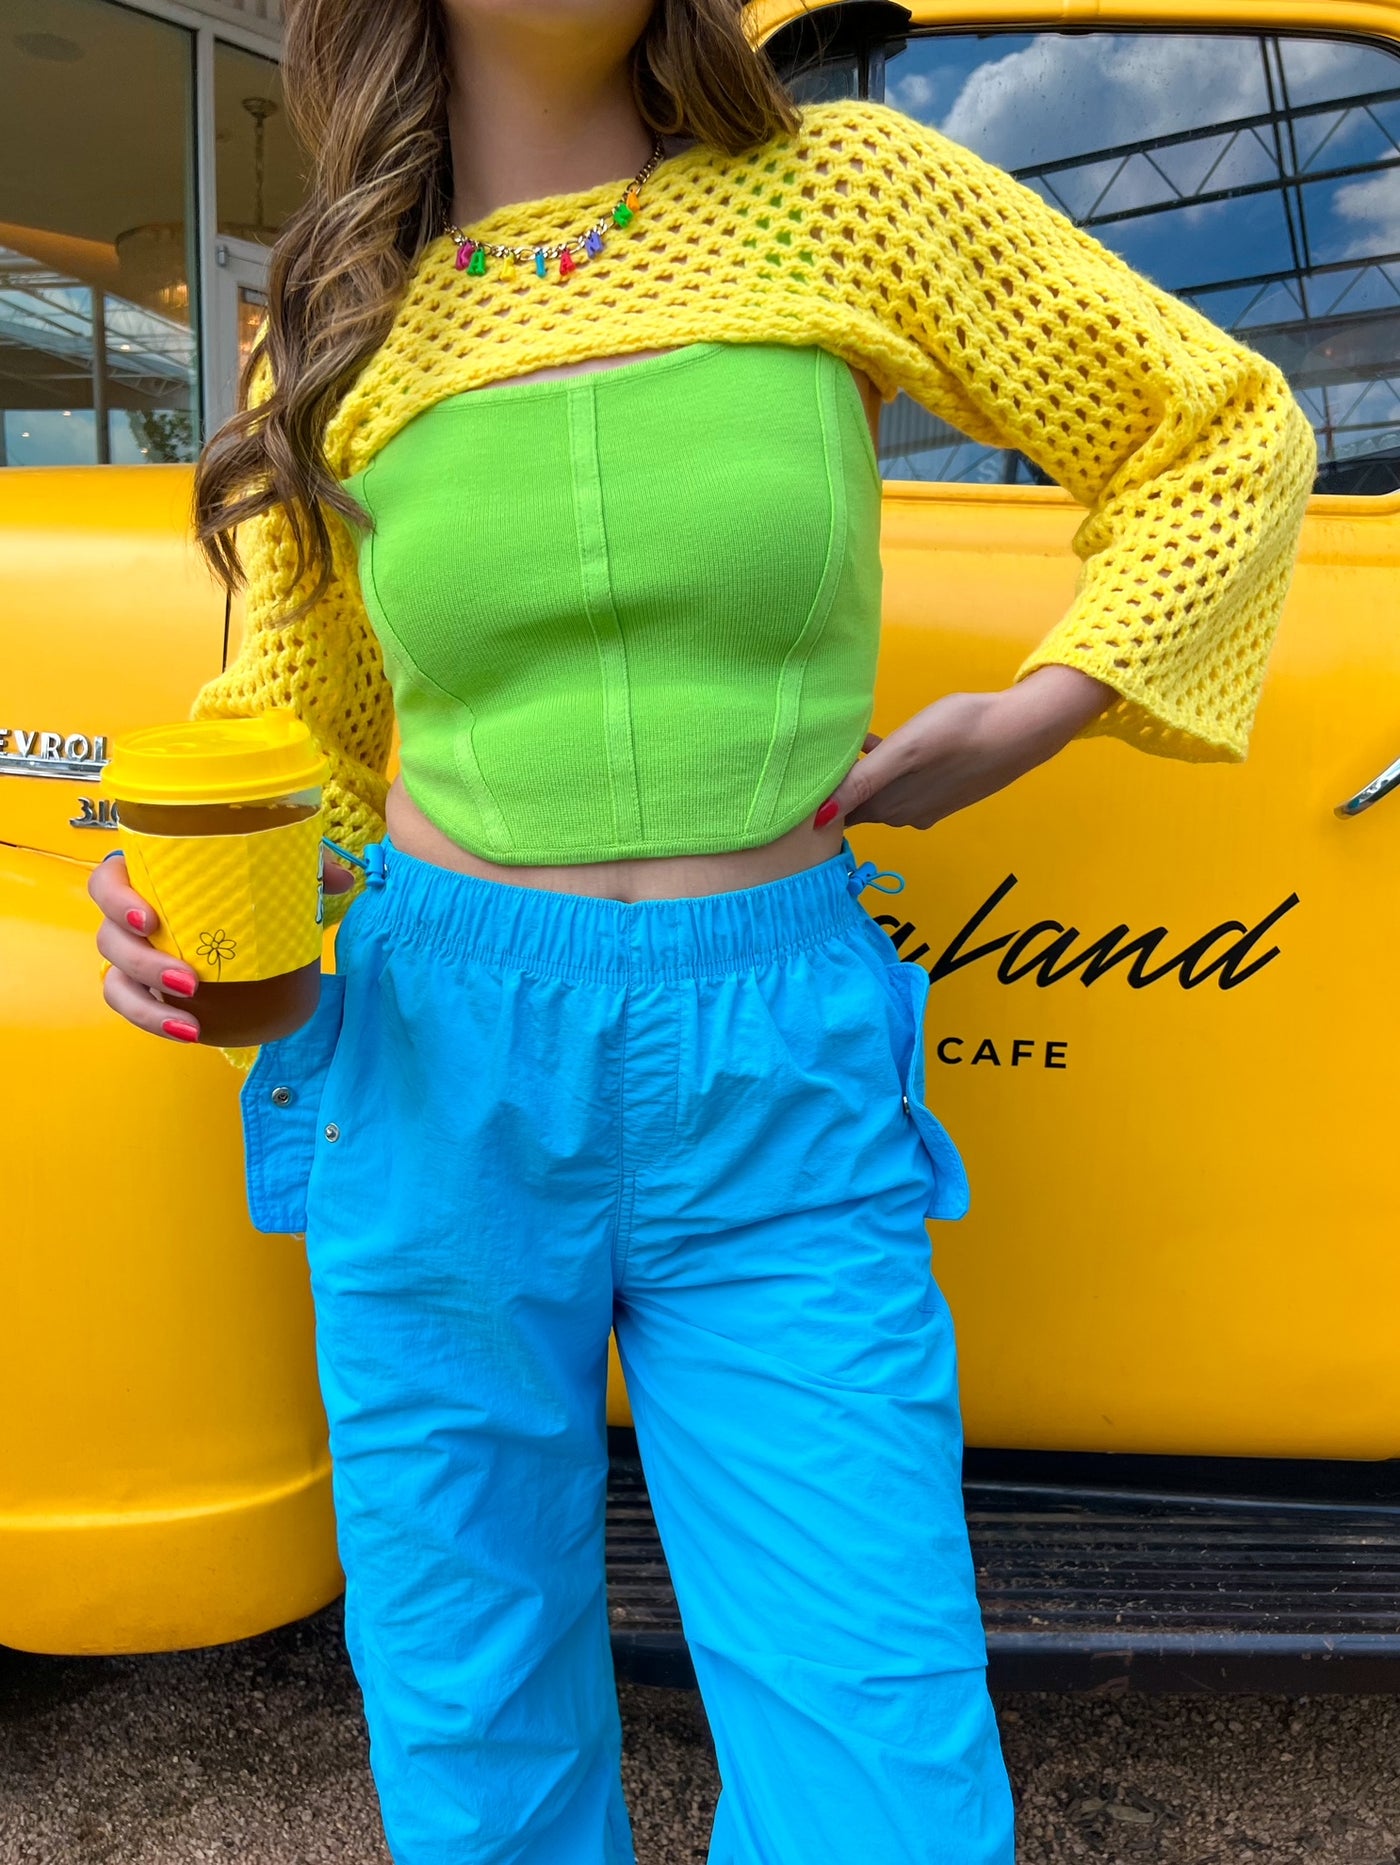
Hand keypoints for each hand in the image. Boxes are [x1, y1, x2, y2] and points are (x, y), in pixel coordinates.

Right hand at [89, 852, 356, 1042]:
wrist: (246, 915)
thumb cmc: (243, 881)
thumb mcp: (271, 865)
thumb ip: (302, 864)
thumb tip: (339, 880)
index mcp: (147, 878)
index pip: (106, 882)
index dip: (115, 900)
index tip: (149, 919)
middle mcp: (130, 919)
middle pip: (110, 939)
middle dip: (143, 964)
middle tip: (189, 981)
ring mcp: (134, 957)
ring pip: (116, 983)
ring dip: (146, 1007)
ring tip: (189, 1025)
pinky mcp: (148, 989)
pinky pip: (138, 1008)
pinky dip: (158, 1024)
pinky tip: (191, 1034)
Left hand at [817, 666, 1115, 830]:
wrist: (1020, 729)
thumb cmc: (958, 733)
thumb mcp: (903, 752)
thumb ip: (860, 783)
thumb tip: (817, 818)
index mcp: (886, 809)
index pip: (837, 815)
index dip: (816, 800)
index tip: (798, 779)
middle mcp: (901, 814)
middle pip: (855, 807)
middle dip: (835, 788)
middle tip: (813, 758)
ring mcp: (923, 805)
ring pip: (877, 794)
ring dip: (859, 776)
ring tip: (843, 746)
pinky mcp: (941, 790)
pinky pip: (899, 784)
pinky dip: (884, 768)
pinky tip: (879, 742)